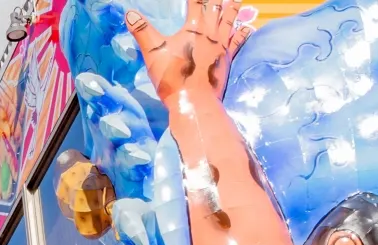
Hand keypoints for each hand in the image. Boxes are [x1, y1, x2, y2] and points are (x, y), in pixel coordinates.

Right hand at [125, 0, 252, 102]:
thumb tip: (129, 13)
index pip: (196, 3)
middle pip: (215, 9)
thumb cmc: (172, 76)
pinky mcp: (227, 59)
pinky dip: (244, 34)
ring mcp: (221, 46)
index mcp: (193, 29)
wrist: (194, 101)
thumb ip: (142, 31)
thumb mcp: (153, 53)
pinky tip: (249, 28)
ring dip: (233, 9)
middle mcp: (210, 33)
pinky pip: (238, 42)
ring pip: (229, 22)